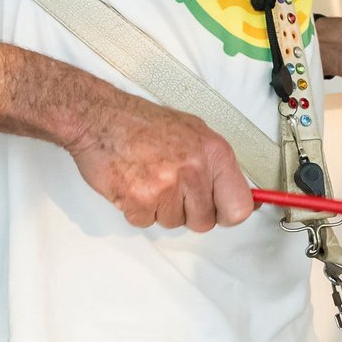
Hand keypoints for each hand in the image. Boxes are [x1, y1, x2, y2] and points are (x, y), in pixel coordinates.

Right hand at [69, 91, 252, 231]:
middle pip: (204, 221)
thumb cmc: (143, 123)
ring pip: (174, 222)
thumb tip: (241, 196)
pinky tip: (135, 184)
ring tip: (150, 179)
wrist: (100, 118)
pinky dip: (138, 210)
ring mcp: (167, 186)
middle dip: (189, 211)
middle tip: (173, 189)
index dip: (228, 214)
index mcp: (214, 153)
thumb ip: (218, 166)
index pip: (239, 206)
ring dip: (161, 209)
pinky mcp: (139, 200)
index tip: (221, 212)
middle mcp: (194, 170)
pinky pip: (146, 222)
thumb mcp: (195, 133)